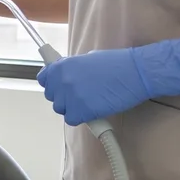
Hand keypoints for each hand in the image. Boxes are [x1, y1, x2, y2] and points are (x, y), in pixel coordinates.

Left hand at [37, 37, 179, 125]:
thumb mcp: (87, 59)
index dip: (54, 85)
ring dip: (74, 108)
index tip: (61, 87)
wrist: (136, 73)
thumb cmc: (117, 64)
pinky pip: (73, 120)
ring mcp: (71, 96)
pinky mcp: (82, 111)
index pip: (44, 80)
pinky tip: (94, 110)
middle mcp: (62, 81)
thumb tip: (65, 76)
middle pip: (53, 97)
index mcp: (61, 66)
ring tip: (91, 102)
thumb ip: (72, 69)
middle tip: (83, 95)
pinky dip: (82, 118)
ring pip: (62, 110)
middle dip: (66, 98)